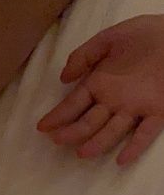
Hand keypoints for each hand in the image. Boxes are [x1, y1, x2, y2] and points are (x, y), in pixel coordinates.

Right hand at [37, 15, 163, 165]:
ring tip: (82, 153)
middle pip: (89, 121)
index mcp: (101, 82)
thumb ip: (86, 55)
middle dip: (72, 132)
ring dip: (98, 143)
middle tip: (57, 140)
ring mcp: (136, 107)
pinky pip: (146, 132)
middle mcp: (114, 100)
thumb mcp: (111, 37)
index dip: (58, 115)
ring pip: (113, 130)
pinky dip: (134, 147)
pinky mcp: (158, 110)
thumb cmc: (147, 34)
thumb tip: (63, 77)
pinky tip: (121, 160)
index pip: (74, 104)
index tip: (42, 126)